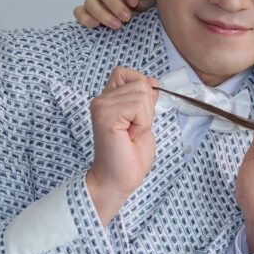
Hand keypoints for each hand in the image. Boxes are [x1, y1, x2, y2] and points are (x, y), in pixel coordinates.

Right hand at [74, 0, 154, 28]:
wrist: (141, 9)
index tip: (135, 2)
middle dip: (115, 4)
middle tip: (127, 17)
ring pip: (90, 1)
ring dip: (102, 14)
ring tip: (117, 25)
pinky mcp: (89, 9)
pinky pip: (79, 10)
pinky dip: (84, 17)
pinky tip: (95, 25)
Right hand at [85, 67, 158, 224]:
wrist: (118, 179)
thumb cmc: (130, 155)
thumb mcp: (143, 120)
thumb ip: (144, 100)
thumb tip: (152, 81)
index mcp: (108, 99)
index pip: (127, 73)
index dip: (141, 88)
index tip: (137, 115)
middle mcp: (101, 99)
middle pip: (140, 82)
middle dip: (147, 108)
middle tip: (134, 129)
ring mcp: (101, 106)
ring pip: (141, 93)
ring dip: (145, 117)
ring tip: (131, 134)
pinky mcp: (105, 115)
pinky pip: (137, 105)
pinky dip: (142, 122)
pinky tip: (130, 135)